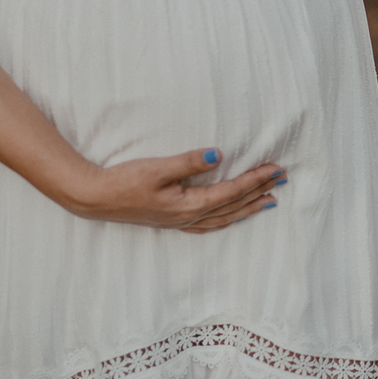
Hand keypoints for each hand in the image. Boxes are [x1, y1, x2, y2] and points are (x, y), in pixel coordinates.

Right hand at [66, 148, 286, 232]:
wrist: (95, 198)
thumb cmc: (124, 181)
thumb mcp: (158, 167)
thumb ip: (190, 162)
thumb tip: (220, 154)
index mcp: (189, 206)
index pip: (231, 191)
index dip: (255, 179)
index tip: (276, 169)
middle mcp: (189, 218)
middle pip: (233, 206)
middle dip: (259, 193)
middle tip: (283, 181)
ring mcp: (180, 222)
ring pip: (224, 218)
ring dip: (247, 208)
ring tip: (268, 201)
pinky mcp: (171, 221)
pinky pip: (209, 224)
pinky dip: (226, 219)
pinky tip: (230, 215)